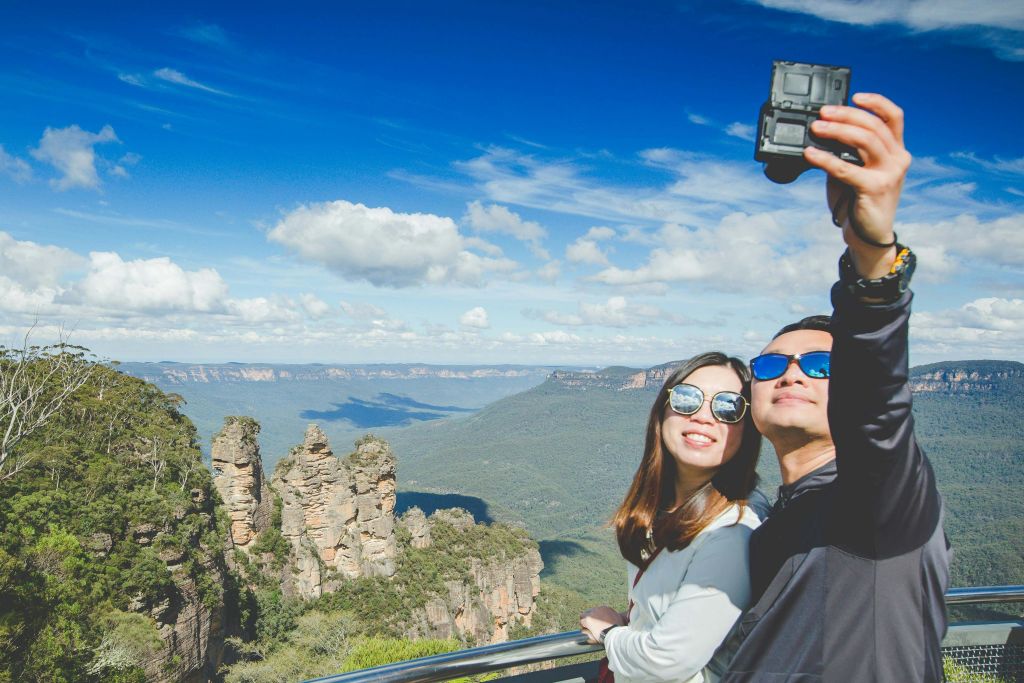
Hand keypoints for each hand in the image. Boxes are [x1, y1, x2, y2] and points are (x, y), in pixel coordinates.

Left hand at [580, 606, 625, 643]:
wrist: (615, 633)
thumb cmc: (619, 630)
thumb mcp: (622, 621)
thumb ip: (622, 617)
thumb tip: (627, 615)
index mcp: (606, 608)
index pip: (597, 611)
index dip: (596, 619)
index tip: (598, 625)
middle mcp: (599, 608)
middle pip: (590, 612)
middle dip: (590, 620)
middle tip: (592, 628)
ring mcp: (592, 613)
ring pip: (584, 616)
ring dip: (586, 623)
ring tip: (588, 630)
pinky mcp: (588, 619)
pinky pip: (582, 622)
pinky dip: (583, 627)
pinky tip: (586, 632)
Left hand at [804, 93, 911, 277]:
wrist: (867, 236)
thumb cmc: (859, 202)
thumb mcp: (855, 171)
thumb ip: (846, 152)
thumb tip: (821, 134)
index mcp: (896, 151)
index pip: (894, 118)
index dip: (877, 102)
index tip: (856, 95)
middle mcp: (897, 159)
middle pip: (874, 125)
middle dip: (846, 115)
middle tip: (822, 114)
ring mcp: (889, 173)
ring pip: (864, 141)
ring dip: (837, 131)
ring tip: (816, 128)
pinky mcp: (874, 188)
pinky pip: (845, 168)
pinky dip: (825, 158)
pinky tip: (809, 154)